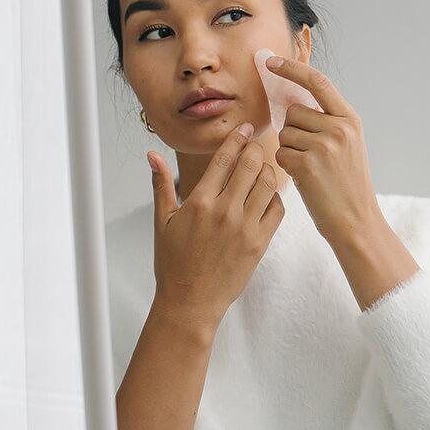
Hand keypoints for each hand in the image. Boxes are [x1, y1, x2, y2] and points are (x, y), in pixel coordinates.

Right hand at [148, 122, 284, 331]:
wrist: (190, 301)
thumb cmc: (174, 264)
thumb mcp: (162, 222)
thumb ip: (161, 185)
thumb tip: (152, 156)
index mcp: (199, 202)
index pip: (224, 158)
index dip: (237, 138)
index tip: (244, 128)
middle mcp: (224, 211)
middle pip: (250, 164)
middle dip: (256, 148)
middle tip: (257, 144)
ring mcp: (244, 227)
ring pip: (268, 184)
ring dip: (268, 170)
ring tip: (263, 168)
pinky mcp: (260, 243)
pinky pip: (277, 210)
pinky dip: (276, 198)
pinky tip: (267, 196)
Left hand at [265, 55, 382, 244]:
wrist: (356, 220)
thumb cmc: (346, 184)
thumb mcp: (347, 145)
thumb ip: (326, 121)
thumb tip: (290, 101)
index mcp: (350, 119)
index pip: (317, 82)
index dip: (292, 68)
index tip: (271, 61)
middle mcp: (339, 127)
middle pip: (293, 111)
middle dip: (293, 130)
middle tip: (311, 155)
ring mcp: (324, 145)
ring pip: (284, 132)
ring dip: (289, 149)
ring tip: (311, 168)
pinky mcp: (307, 164)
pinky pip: (280, 153)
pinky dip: (286, 166)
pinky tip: (305, 178)